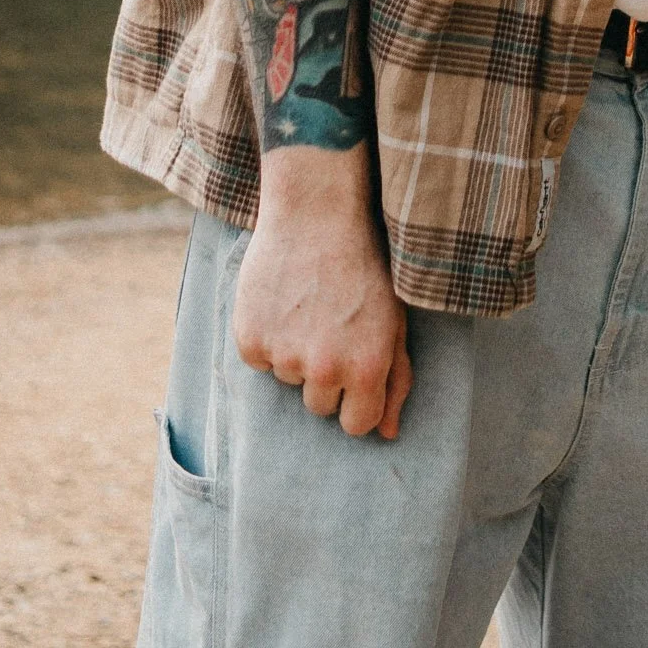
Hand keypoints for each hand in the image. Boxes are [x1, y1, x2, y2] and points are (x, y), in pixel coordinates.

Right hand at [231, 143, 412, 441]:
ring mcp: (284, 355)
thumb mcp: (395, 321)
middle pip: (319, 406)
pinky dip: (267, 336)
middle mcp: (325, 369)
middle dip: (325, 376)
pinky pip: (259, 358)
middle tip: (330, 328)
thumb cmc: (365, 266)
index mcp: (367, 368)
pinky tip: (282, 301)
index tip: (353, 374)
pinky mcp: (250, 338)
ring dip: (296, 352)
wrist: (317, 213)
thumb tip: (389, 434)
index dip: (356, 401)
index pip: (357, 426)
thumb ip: (396, 381)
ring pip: (288, 378)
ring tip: (308, 306)